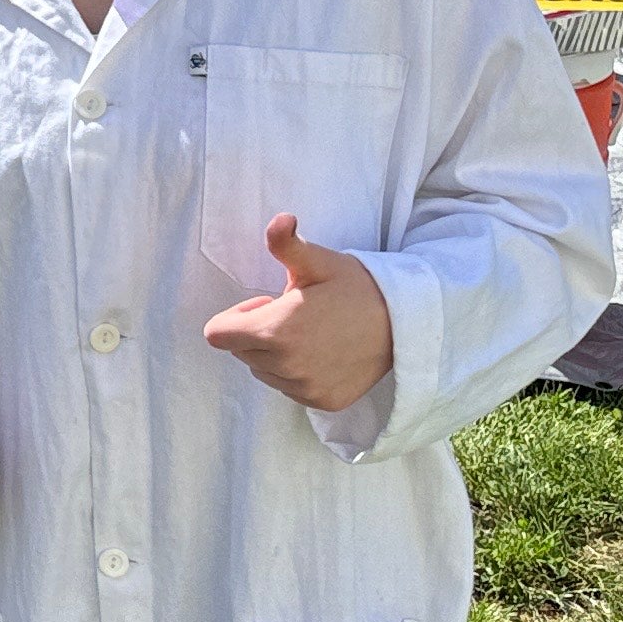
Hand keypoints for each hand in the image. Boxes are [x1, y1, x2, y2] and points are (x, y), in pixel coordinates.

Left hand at [201, 214, 396, 411]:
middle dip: (255, 333)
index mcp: (274, 331)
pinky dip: (297, 373)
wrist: (405, 324)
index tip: (265, 304)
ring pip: (264, 372)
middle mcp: (285, 366)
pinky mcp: (322, 402)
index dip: (235, 317)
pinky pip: (290, 389)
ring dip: (275, 355)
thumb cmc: (357, 287)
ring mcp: (304, 389)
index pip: (217, 334)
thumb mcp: (320, 262)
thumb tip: (279, 219)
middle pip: (240, 352)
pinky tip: (324, 353)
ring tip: (311, 333)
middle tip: (293, 314)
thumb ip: (287, 244)